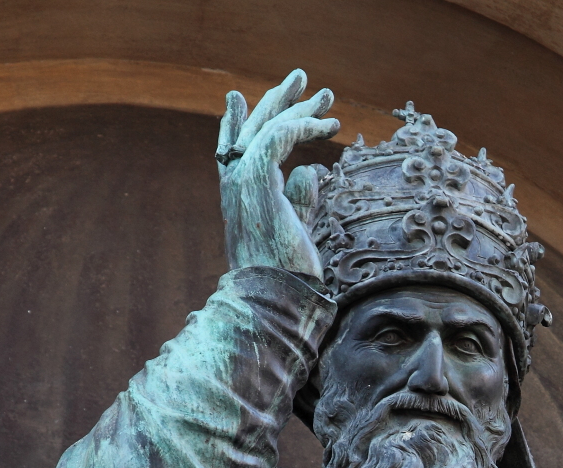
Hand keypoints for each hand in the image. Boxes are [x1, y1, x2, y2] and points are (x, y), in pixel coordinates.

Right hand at [217, 69, 339, 279]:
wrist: (276, 294)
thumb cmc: (287, 271)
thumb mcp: (296, 226)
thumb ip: (301, 198)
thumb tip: (311, 170)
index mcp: (241, 195)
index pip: (233, 150)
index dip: (234, 122)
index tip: (237, 98)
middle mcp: (236, 184)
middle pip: (253, 130)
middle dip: (279, 101)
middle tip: (303, 78)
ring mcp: (243, 182)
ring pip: (268, 128)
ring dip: (299, 107)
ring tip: (327, 96)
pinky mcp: (258, 182)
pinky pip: (278, 138)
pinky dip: (302, 125)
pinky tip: (328, 126)